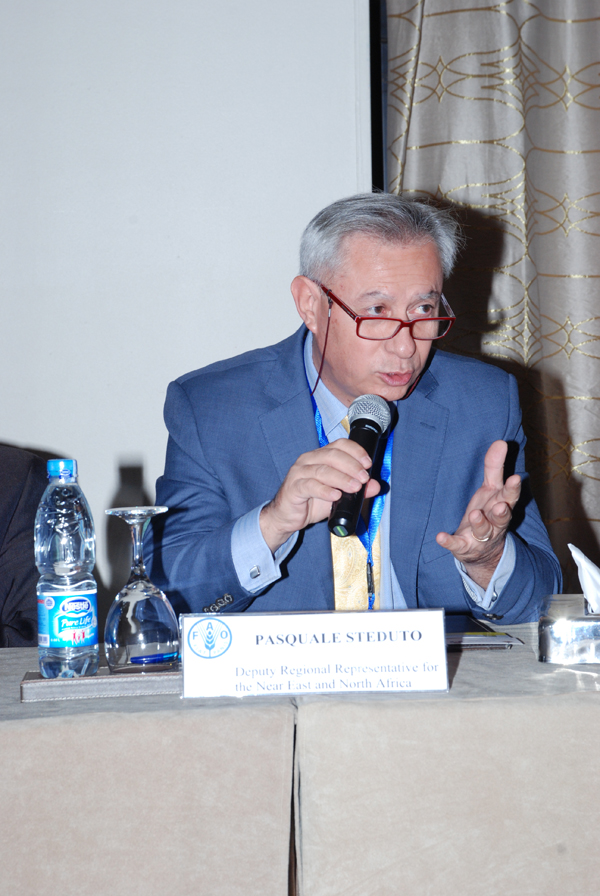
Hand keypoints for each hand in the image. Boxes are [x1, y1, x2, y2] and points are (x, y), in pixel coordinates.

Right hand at [260, 440, 380, 552]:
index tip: (368, 463)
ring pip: (322, 470)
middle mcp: (308, 460)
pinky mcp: (293, 488)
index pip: (339, 445)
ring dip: (342, 478)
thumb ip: (357, 489)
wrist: (287, 516)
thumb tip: (376, 486)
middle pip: (332, 455)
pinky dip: (324, 490)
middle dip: (351, 466)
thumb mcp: (338, 495)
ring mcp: (299, 473)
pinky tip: (335, 495)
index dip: (355, 451)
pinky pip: (310, 486)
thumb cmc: (310, 501)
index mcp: (319, 456)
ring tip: (355, 487)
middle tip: (364, 478)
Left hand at [436, 440, 520, 588]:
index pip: (509, 496)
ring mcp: (480, 537)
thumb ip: (495, 467)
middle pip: (501, 517)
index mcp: (501, 505)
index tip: (515, 478)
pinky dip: (449, 541)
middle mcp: (495, 523)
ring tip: (475, 515)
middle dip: (502, 512)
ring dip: (479, 523)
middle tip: (501, 505)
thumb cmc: (488, 512)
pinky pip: (457, 544)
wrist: (483, 551)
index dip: (512, 489)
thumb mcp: (491, 489)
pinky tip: (440, 536)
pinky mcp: (465, 547)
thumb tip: (501, 442)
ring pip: (483, 531)